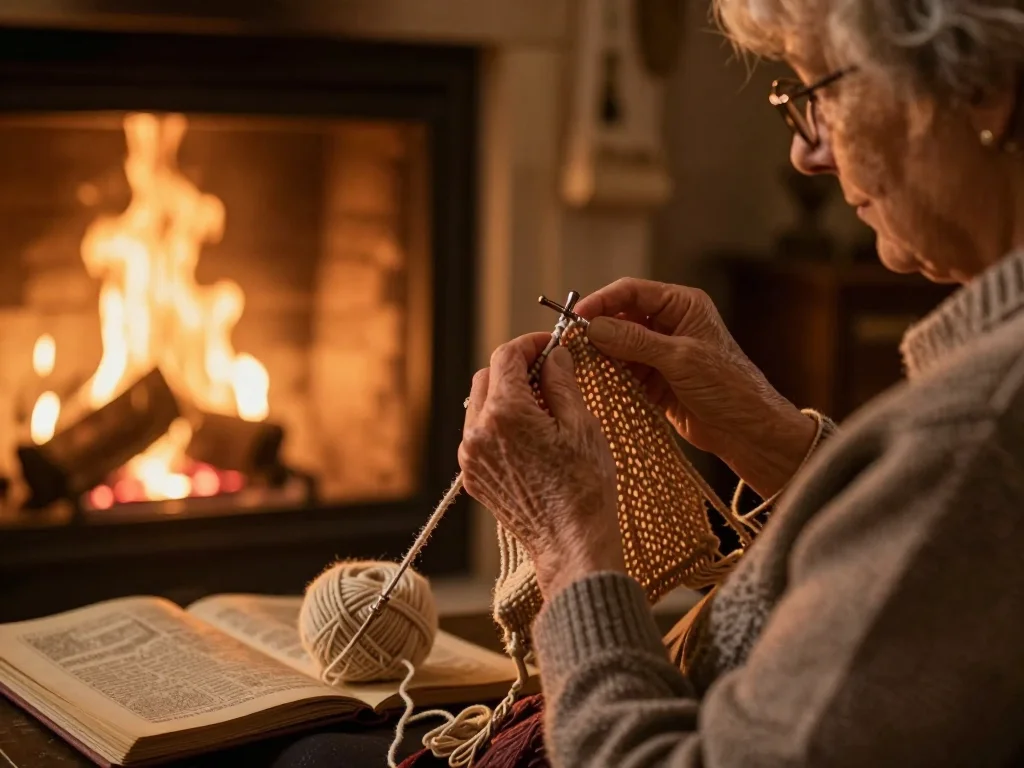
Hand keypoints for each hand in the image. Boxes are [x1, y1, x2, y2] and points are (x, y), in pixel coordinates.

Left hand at [459, 333, 624, 598]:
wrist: (571, 544)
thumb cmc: (585, 488)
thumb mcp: (581, 425)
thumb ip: (561, 381)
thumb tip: (554, 355)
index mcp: (505, 413)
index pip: (506, 357)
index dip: (529, 345)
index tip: (550, 346)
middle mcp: (478, 433)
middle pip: (487, 378)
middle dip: (515, 369)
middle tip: (548, 373)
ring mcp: (471, 457)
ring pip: (480, 406)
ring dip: (506, 397)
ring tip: (543, 408)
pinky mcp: (473, 477)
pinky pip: (480, 436)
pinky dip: (500, 426)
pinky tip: (531, 436)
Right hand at [575, 278, 815, 498]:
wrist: (749, 432)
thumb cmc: (728, 387)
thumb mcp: (680, 359)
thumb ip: (635, 341)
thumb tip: (593, 327)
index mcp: (682, 306)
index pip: (632, 292)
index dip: (601, 301)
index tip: (576, 318)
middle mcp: (669, 324)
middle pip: (620, 318)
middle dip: (597, 331)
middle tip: (572, 346)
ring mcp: (660, 354)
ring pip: (618, 347)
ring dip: (601, 357)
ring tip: (581, 368)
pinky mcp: (655, 381)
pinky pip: (624, 373)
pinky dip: (610, 378)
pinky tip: (596, 385)